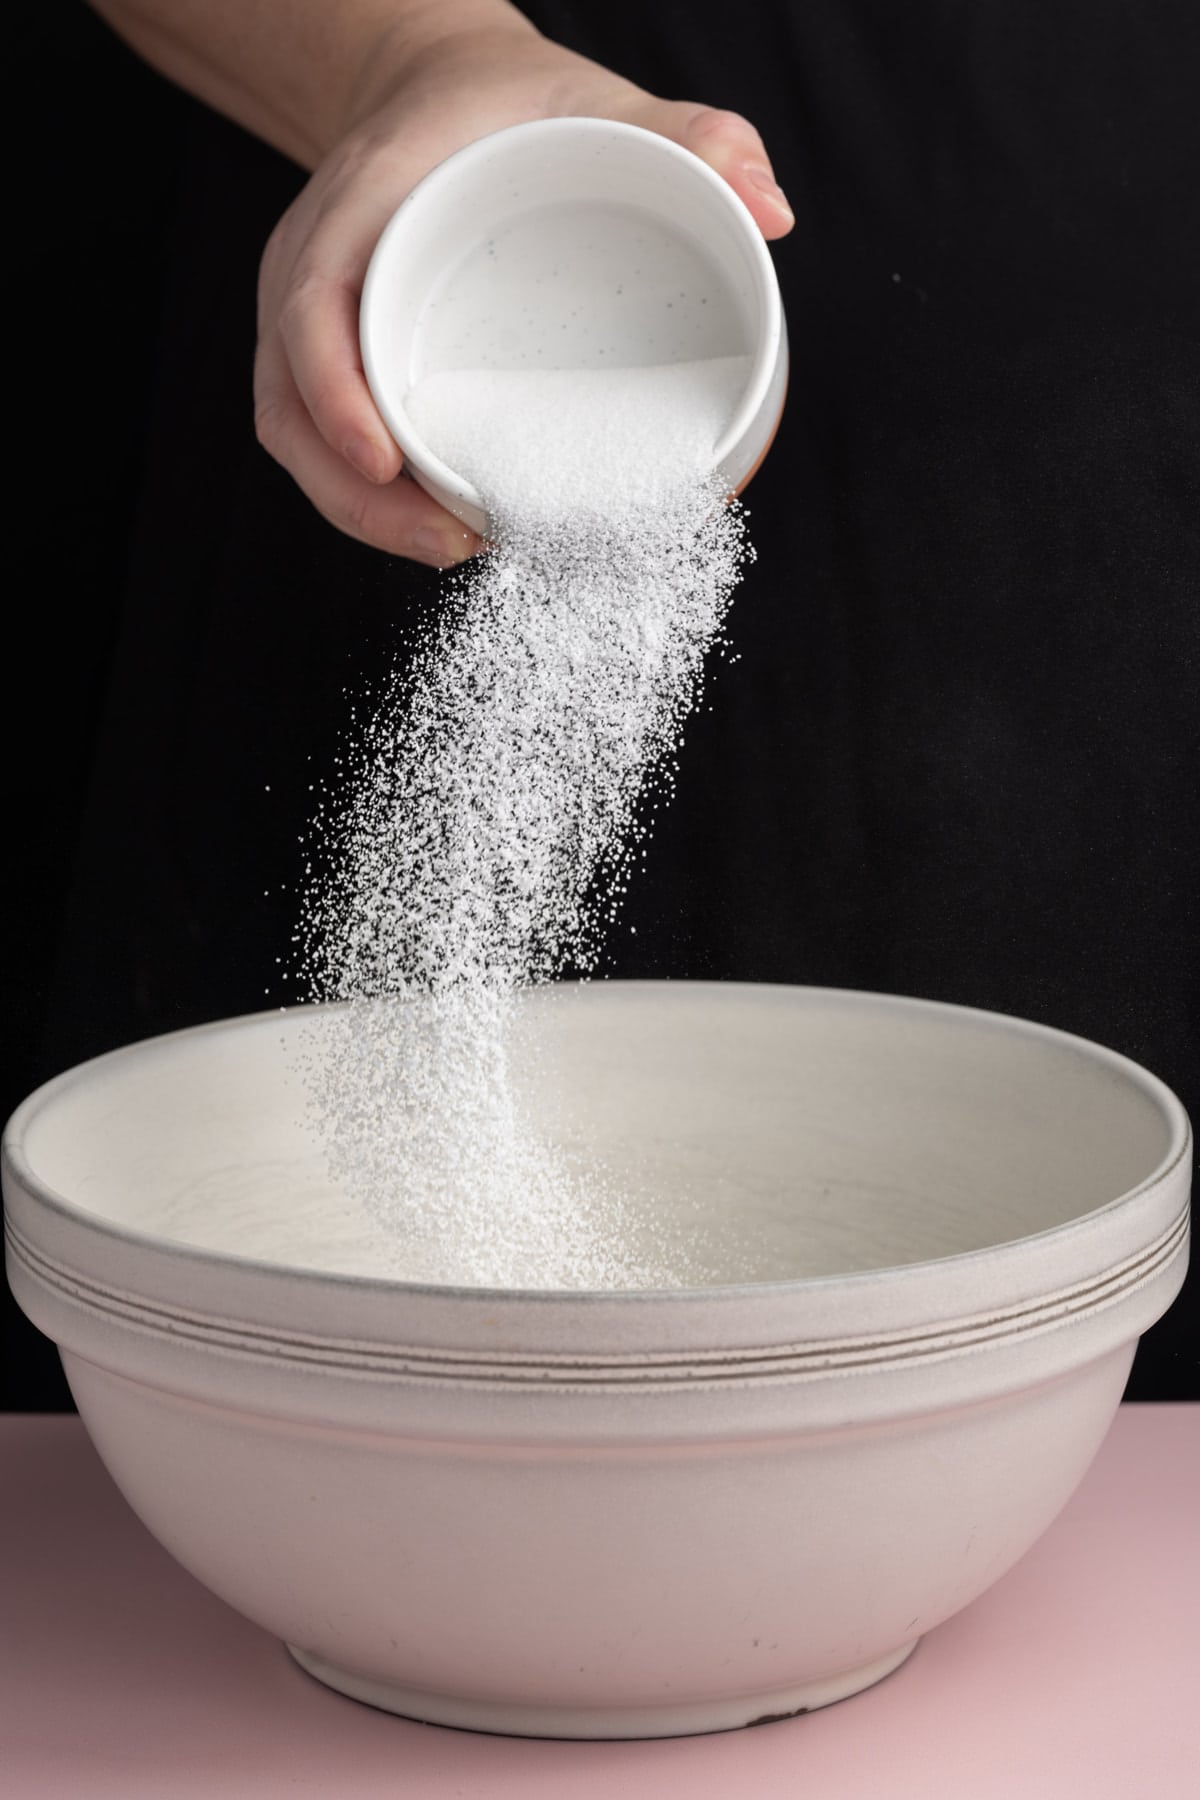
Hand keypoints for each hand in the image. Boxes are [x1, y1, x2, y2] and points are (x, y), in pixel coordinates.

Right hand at [253, 12, 793, 566]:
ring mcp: (317, 326)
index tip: (386, 458)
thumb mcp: (590, 98)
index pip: (310, 309)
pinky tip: (441, 524)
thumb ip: (683, 133)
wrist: (438, 94)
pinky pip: (327, 442)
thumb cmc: (506, 105)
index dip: (334, 392)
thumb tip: (770, 208)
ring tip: (457, 545)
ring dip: (366, 513)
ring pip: (301, 440)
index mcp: (356, 206)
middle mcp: (314, 273)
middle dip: (360, 496)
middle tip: (454, 539)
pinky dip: (373, 497)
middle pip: (291, 407)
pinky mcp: (336, 364)